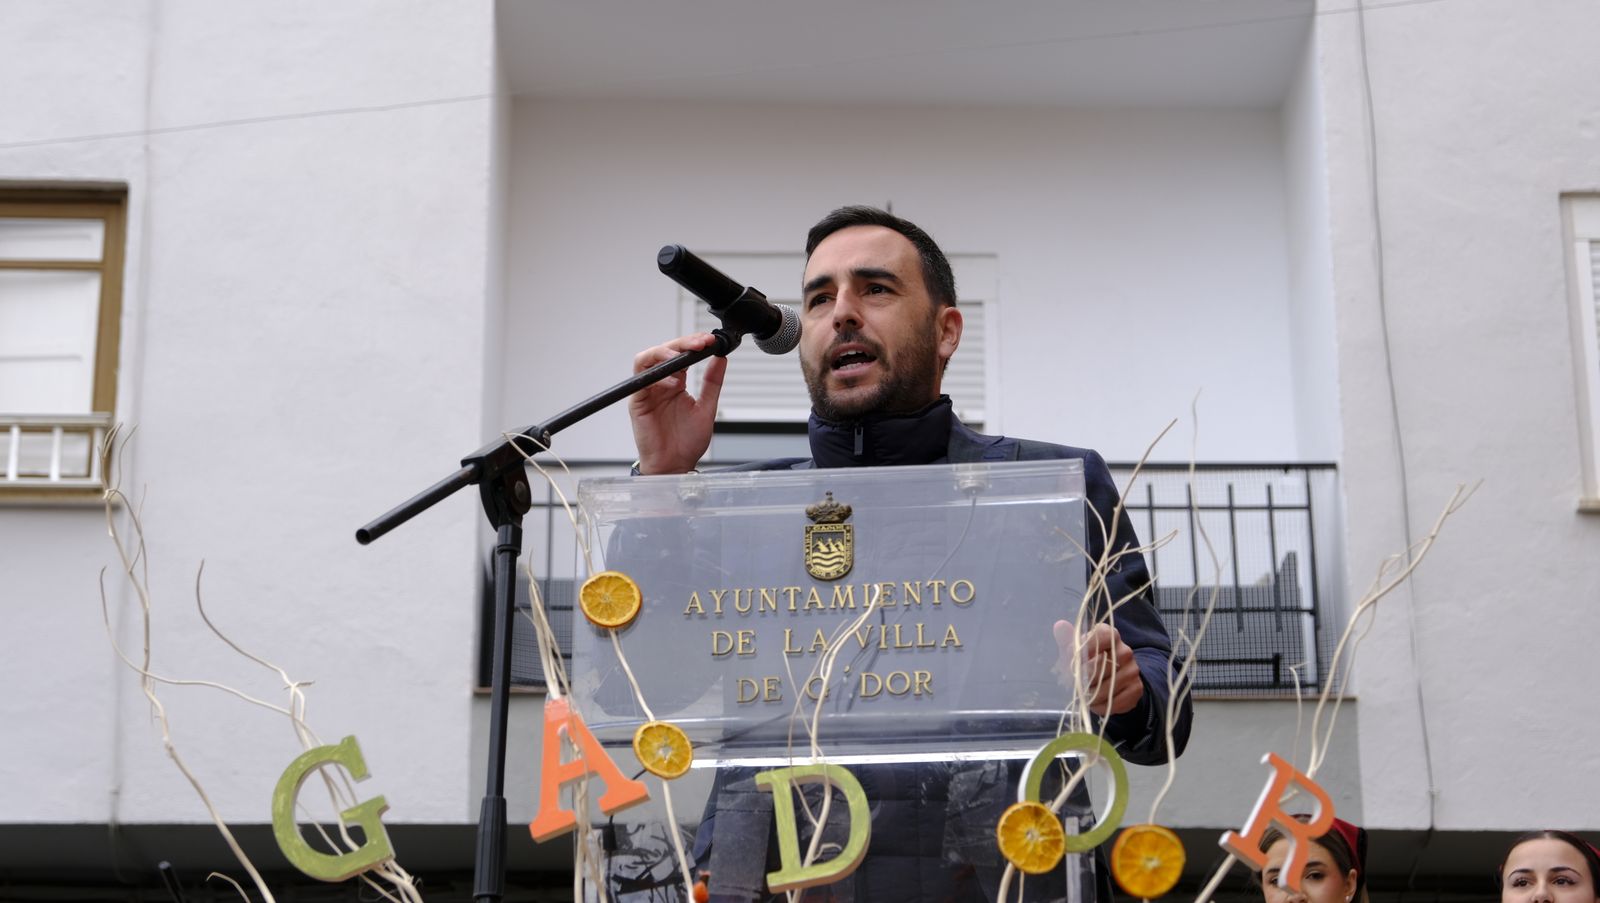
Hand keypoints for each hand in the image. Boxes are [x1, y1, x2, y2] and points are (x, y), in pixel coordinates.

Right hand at [628, 333, 726, 474]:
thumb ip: (712, 383)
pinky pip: (640, 380)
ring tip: (683, 355)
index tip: (710, 341)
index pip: (681, 354)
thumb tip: (720, 359)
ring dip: (665, 352)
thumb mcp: (706, 408)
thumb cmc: (686, 443)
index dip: (693, 344)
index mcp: (676, 383)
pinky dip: (657, 376)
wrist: (675, 466)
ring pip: (647, 359)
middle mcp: (660, 384)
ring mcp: (647, 392)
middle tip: (700, 343)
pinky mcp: (637, 402)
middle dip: (683, 343)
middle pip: (664, 351)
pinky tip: (674, 382)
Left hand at [1053, 621, 1144, 716]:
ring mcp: (1133, 670)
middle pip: (1100, 665)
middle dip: (1083, 678)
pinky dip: (1101, 707)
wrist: (1114, 680)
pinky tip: (1095, 704)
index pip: (1101, 636)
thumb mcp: (1076, 650)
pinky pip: (1115, 702)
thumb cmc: (1089, 661)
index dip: (1084, 648)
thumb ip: (1067, 639)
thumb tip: (1060, 625)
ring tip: (1084, 695)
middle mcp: (1125, 651)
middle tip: (1075, 683)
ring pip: (1106, 687)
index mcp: (1110, 635)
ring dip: (1091, 695)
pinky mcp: (1136, 689)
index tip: (1070, 658)